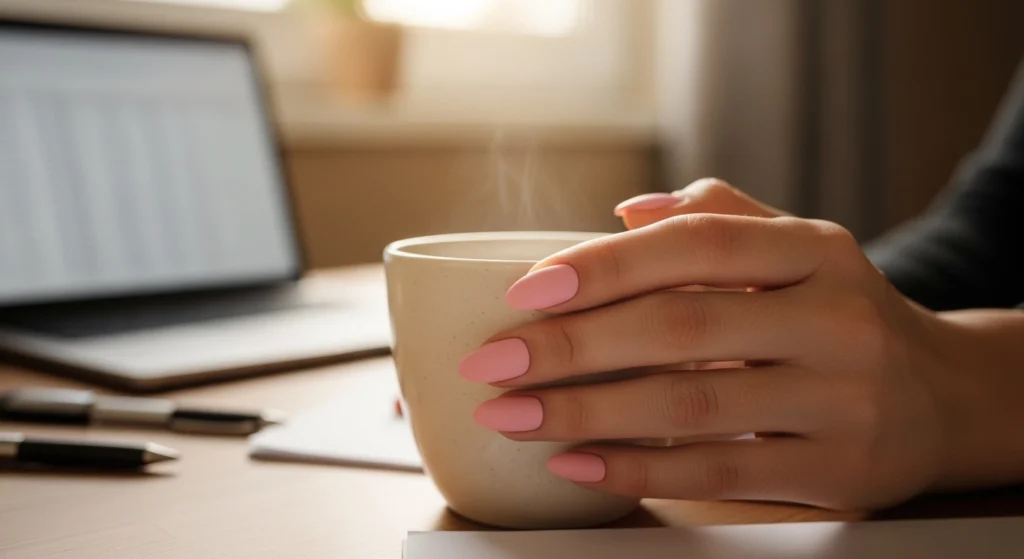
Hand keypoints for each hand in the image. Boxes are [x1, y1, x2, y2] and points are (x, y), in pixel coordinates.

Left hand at [458, 181, 971, 509]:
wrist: (944, 397)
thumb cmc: (840, 313)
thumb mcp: (801, 250)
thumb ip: (719, 218)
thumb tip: (624, 211)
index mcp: (815, 251)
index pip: (698, 245)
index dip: (606, 264)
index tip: (526, 290)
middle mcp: (832, 319)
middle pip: (679, 326)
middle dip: (571, 346)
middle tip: (492, 361)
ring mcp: (839, 400)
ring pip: (690, 404)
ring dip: (586, 411)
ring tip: (512, 415)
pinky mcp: (833, 472)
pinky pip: (717, 473)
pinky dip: (637, 469)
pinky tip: (575, 463)